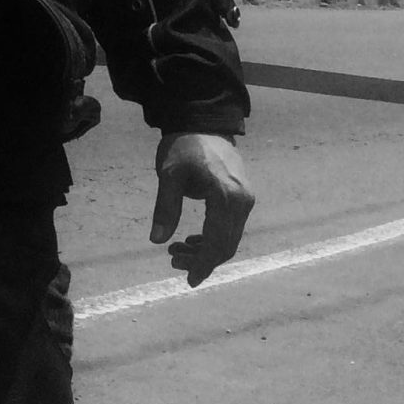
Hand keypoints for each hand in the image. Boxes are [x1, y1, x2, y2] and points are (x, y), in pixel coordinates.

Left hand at [149, 132, 251, 285]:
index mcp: (227, 197)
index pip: (218, 241)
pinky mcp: (242, 197)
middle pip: (227, 244)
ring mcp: (246, 199)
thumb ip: (166, 208)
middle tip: (173, 262)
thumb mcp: (169, 175)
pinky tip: (192, 240)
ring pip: (229, 237)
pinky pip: (230, 226)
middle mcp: (243, 201)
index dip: (204, 264)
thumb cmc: (184, 147)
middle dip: (202, 260)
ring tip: (176, 251)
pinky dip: (212, 237)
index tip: (189, 280)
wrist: (203, 123)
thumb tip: (157, 241)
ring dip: (205, 250)